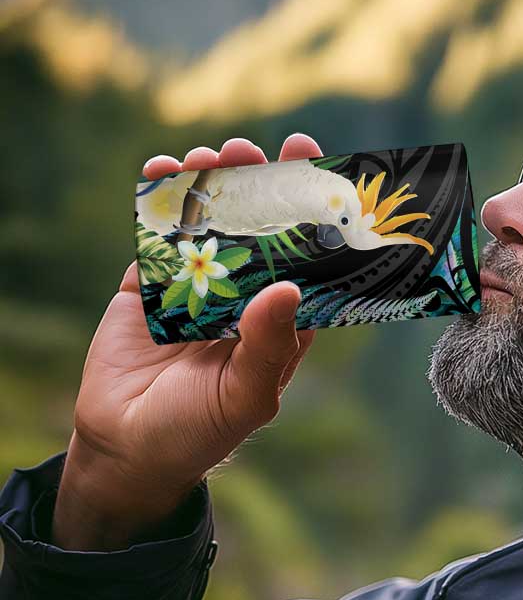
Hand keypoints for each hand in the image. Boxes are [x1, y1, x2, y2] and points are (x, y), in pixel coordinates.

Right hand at [52, 134, 321, 550]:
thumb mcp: (245, 396)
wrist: (127, 449)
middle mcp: (243, 297)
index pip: (304, 260)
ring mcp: (195, 287)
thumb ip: (268, 345)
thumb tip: (287, 287)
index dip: (311, 216)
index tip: (317, 169)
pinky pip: (157, 235)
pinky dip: (158, 201)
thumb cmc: (200, 431)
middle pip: (257, 230)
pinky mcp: (149, 285)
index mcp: (279, 322)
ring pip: (209, 223)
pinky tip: (162, 170)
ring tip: (211, 156)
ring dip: (211, 185)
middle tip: (253, 150)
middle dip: (258, 186)